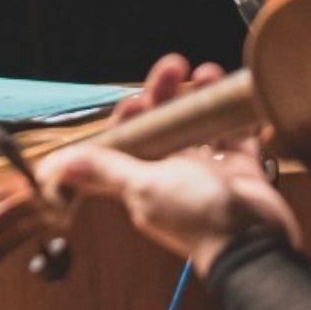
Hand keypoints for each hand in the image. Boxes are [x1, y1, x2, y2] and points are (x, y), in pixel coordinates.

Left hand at [36, 54, 299, 276]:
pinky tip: (234, 92)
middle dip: (166, 93)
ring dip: (201, 97)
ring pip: (200, 125)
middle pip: (165, 125)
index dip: (131, 115)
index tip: (137, 97)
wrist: (253, 243)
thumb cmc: (196, 217)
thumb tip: (57, 166)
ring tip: (208, 72)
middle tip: (175, 66)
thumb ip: (106, 171)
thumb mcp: (144, 188)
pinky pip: (236, 134)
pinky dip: (235, 115)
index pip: (130, 140)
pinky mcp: (240, 169)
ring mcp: (209, 170)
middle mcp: (173, 173)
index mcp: (144, 180)